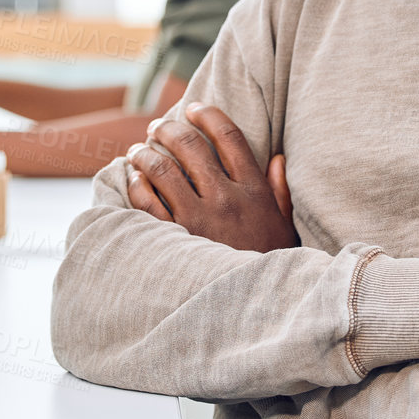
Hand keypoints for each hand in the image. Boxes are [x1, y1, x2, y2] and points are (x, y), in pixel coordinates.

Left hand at [124, 102, 297, 253]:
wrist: (255, 310)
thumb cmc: (269, 264)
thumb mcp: (284, 227)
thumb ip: (279, 191)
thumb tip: (278, 159)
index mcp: (253, 191)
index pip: (228, 136)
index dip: (207, 115)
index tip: (193, 108)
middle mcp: (225, 199)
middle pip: (190, 145)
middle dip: (168, 128)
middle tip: (158, 126)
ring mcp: (197, 220)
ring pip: (161, 169)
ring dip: (145, 152)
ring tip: (138, 149)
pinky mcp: (174, 240)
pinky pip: (146, 202)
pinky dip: (136, 184)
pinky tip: (134, 178)